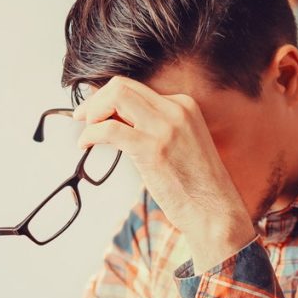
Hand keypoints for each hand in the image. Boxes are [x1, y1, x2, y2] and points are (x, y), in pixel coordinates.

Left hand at [74, 77, 255, 272]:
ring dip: (92, 112)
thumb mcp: (180, 144)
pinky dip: (91, 134)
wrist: (216, 211)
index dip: (109, 98)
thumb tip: (115, 120)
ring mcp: (164, 128)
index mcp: (184, 105)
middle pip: (122, 86)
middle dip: (96, 99)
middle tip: (82, 117)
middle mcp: (175, 110)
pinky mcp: (152, 150)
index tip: (96, 112)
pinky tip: (86, 145)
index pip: (136, 88)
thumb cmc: (196, 186)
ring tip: (84, 130)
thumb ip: (153, 128)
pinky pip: (109, 129)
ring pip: (115, 97)